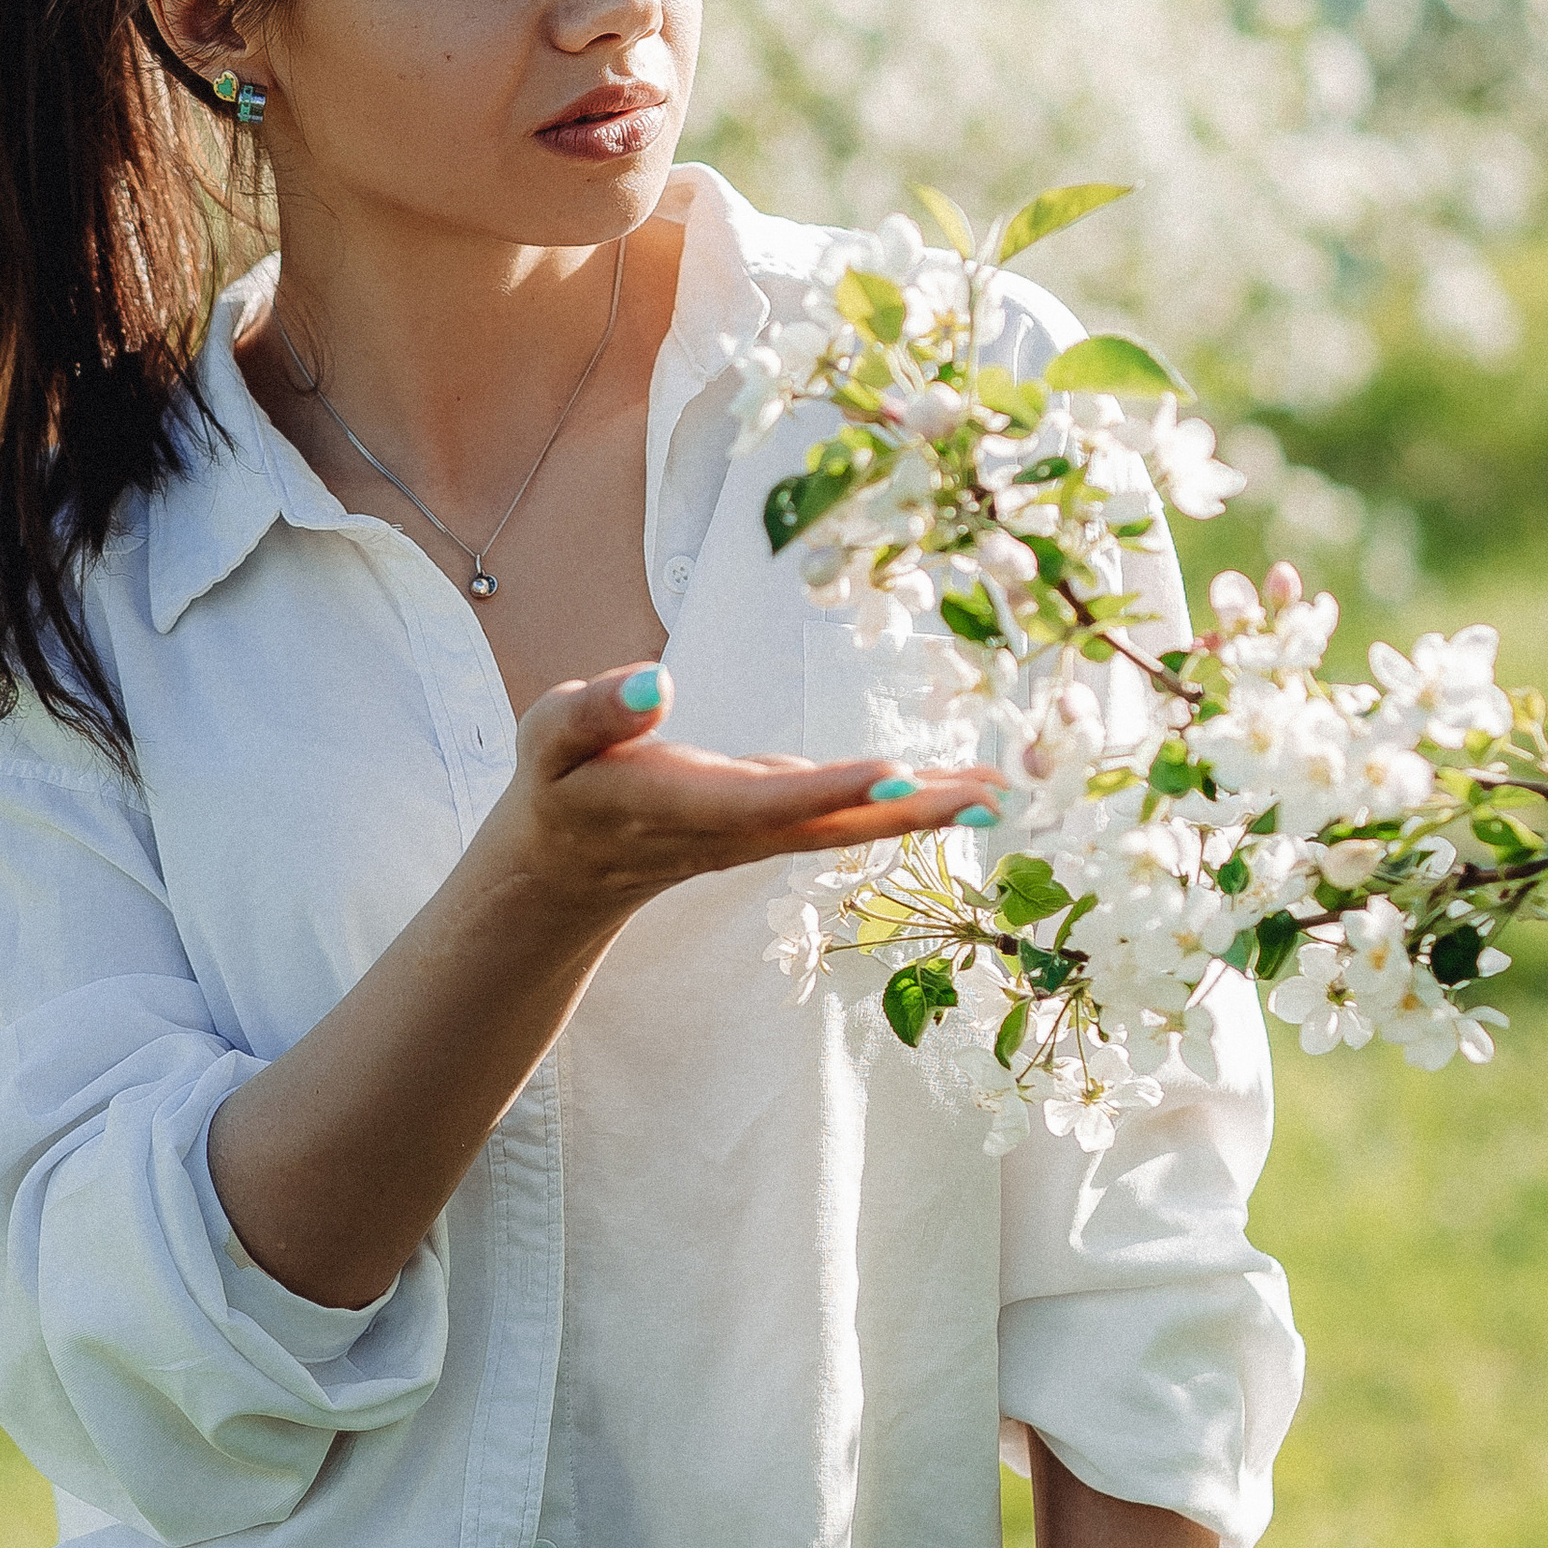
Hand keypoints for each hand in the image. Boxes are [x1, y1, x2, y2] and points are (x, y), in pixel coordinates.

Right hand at [491, 660, 990, 926]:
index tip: (895, 774)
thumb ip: (598, 710)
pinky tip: (951, 789)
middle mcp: (735, 830)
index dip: (829, 789)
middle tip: (990, 798)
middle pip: (832, 823)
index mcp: (682, 806)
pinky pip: (846, 817)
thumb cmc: (558, 787)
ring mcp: (761, 835)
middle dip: (911, 811)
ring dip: (924, 810)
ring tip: (997, 790)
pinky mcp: (774, 826)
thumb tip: (658, 680)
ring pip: (849, 824)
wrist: (564, 867)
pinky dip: (902, 803)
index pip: (762, 800)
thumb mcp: (550, 737)